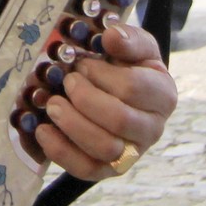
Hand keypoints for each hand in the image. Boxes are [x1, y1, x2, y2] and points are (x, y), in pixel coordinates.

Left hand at [34, 23, 176, 180]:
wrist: (120, 93)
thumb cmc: (126, 67)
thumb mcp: (135, 46)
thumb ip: (128, 39)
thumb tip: (112, 36)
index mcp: (162, 95)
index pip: (133, 88)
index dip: (101, 75)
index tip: (82, 65)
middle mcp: (152, 128)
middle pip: (119, 120)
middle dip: (84, 98)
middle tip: (66, 81)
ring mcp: (131, 153)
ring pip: (105, 148)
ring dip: (72, 123)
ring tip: (53, 104)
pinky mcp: (107, 169)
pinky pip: (87, 170)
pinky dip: (61, 150)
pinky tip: (43, 129)